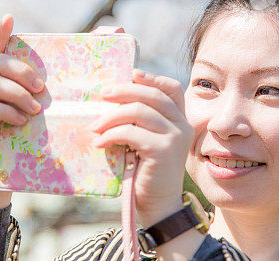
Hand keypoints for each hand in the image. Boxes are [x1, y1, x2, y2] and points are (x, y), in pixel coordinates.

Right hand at [0, 14, 44, 207]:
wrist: (6, 168)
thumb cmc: (28, 133)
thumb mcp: (39, 107)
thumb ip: (54, 86)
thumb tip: (96, 54)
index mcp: (1, 78)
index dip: (0, 33)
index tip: (9, 18)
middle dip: (21, 70)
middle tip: (41, 87)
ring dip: (18, 94)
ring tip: (35, 110)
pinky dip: (7, 112)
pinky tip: (22, 121)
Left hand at [89, 69, 193, 226]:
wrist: (157, 204)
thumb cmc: (145, 170)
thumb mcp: (146, 138)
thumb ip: (141, 119)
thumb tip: (112, 95)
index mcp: (180, 119)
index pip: (172, 88)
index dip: (152, 78)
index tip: (131, 74)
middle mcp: (183, 125)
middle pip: (152, 95)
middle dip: (124, 91)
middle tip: (102, 95)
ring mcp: (175, 137)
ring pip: (140, 111)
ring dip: (111, 116)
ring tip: (95, 127)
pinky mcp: (164, 150)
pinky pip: (131, 132)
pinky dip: (111, 135)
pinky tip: (100, 143)